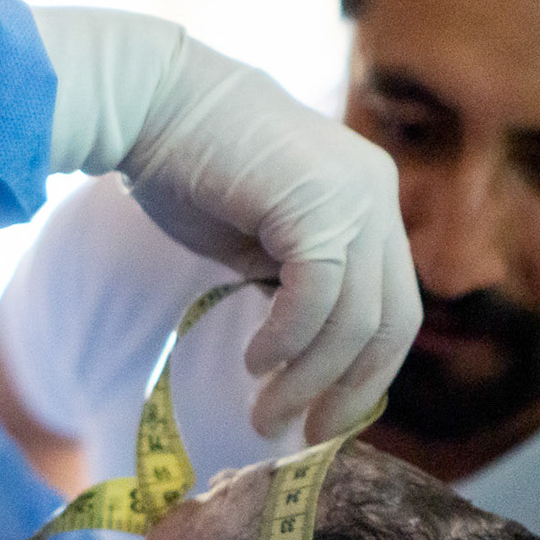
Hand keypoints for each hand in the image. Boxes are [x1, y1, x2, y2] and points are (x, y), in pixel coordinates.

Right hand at [34, 9, 418, 441]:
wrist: (148, 102)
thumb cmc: (187, 166)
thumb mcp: (258, 237)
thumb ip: (294, 282)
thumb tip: (306, 359)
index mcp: (369, 199)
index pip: (392, 305)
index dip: (364, 373)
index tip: (324, 419)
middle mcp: (375, 193)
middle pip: (391, 321)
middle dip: (350, 390)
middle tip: (305, 438)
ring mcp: (354, 195)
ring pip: (355, 319)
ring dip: (308, 379)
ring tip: (262, 415)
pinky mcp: (317, 203)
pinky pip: (317, 298)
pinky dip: (287, 342)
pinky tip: (254, 362)